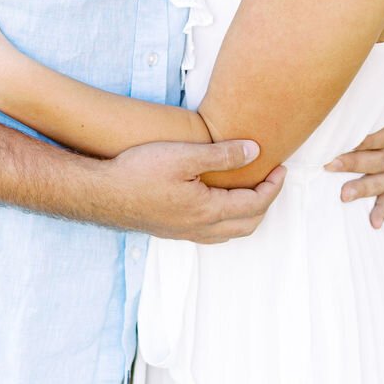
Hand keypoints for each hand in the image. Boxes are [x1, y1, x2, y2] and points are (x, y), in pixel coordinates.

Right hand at [99, 139, 286, 243]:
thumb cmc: (139, 171)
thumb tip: (255, 151)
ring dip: (247, 214)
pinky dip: (227, 220)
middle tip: (271, 179)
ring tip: (250, 190)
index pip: (255, 204)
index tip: (282, 168)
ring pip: (229, 232)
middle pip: (248, 224)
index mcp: (208, 211)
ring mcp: (184, 232)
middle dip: (266, 203)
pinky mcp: (170, 230)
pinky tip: (217, 203)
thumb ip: (222, 154)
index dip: (273, 186)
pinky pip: (211, 233)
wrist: (101, 193)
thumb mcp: (184, 155)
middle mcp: (199, 228)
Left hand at [325, 88, 383, 228]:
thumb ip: (372, 82)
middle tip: (330, 165)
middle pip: (383, 158)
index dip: (367, 139)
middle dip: (356, 163)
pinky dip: (383, 207)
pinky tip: (374, 223)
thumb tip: (351, 70)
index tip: (342, 141)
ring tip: (344, 196)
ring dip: (366, 188)